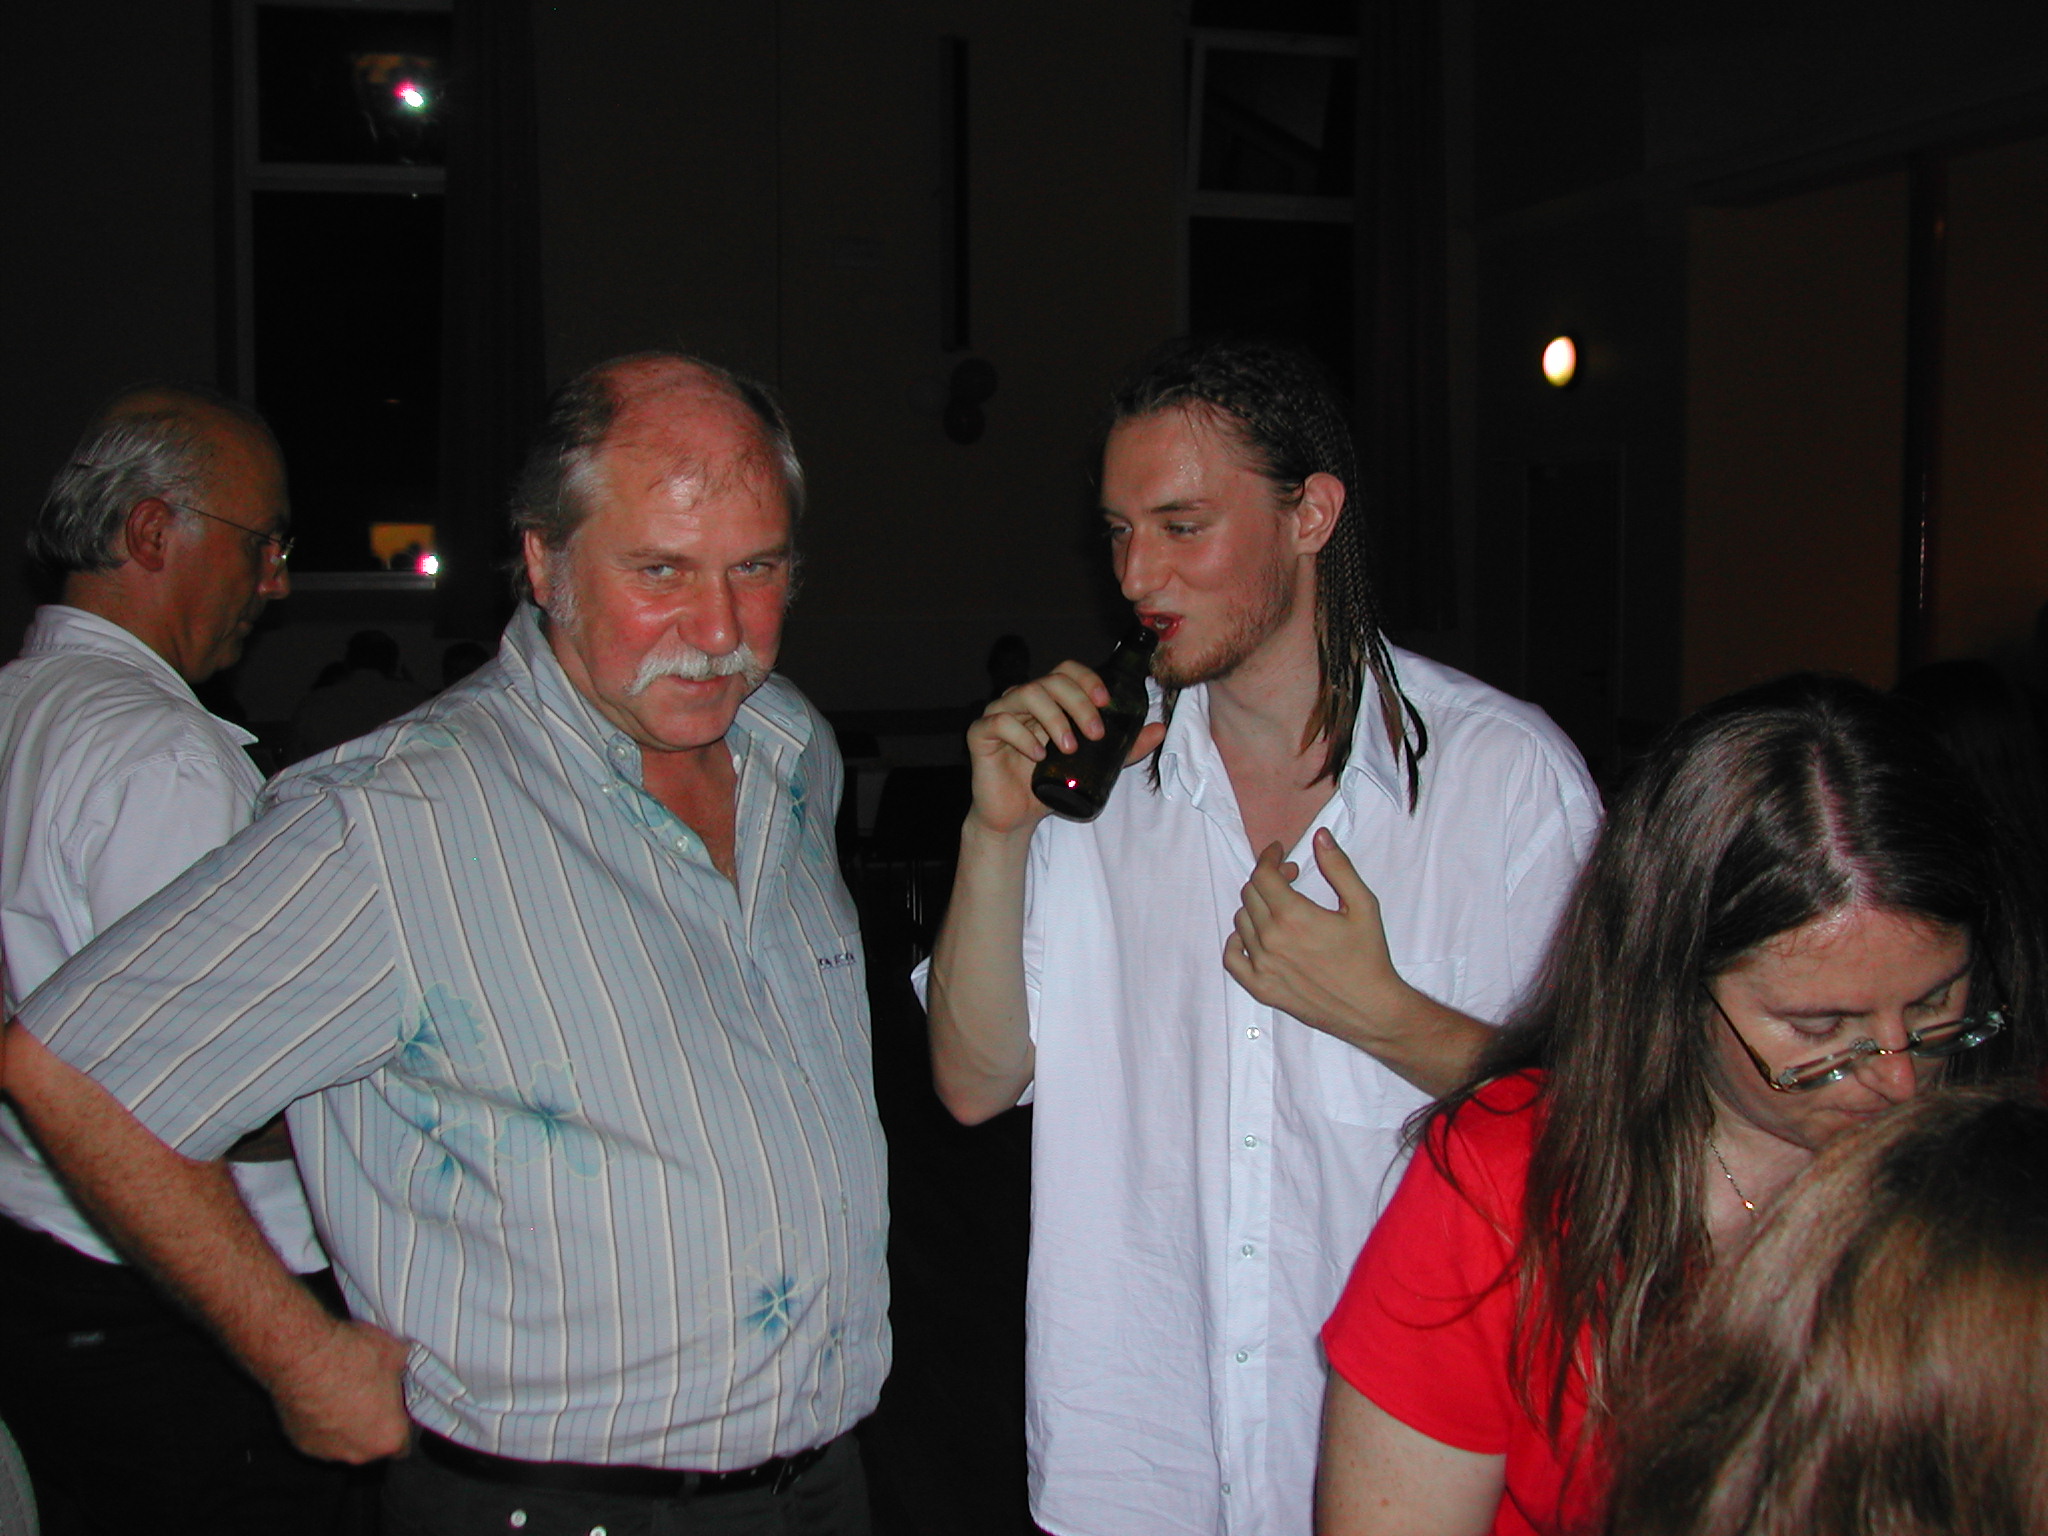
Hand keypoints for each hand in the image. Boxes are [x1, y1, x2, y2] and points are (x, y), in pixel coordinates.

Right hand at [270, 1316, 411, 1462]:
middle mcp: (357, 1454)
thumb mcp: (396, 1353)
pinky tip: (319, 1398)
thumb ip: (403, 1369)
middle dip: (372, 1425)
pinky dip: (320, 1423)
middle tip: (369, 1397)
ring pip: (342, 1444)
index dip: (400, 1425)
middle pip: (371, 1446)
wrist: (305, 1356)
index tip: (396, 1410)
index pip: (403, 1446)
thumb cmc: (354, 1357)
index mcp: (388, 1437)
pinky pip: (317, 1436)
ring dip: (344, 1426)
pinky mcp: (299, 1443)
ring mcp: (325, 1452)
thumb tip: (402, 1364)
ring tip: (342, 1395)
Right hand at [963, 661, 1163, 837]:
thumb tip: (1158, 729)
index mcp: (1048, 700)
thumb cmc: (1048, 785)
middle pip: (1051, 680)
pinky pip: (1000, 722)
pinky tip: (1037, 754)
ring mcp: (1000, 714)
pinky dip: (1021, 735)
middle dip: (1078, 702)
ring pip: (1026, 694)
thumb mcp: (1093, 765)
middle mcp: (1023, 700)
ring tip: (1069, 748)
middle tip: (1095, 732)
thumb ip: (1123, 748)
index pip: (1066, 671)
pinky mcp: (981, 735)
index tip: (1105, 701)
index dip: (1086, 679)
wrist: (1015, 818)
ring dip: (1054, 718)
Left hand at [1223, 829, 1410, 1041]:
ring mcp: (1262, 966)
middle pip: (1250, 894)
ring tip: (1280, 907)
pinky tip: (1253, 935)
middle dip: (1267, 878)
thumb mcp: (1363, 905)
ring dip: (1256, 906)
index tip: (1279, 852)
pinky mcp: (1261, 988)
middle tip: (1289, 878)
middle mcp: (1272, 939)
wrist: (1371, 1008)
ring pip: (1242, 921)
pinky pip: (1232, 957)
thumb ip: (1338, 867)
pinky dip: (1237, 940)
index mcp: (1294, 916)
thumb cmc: (1369, 956)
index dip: (1269, 858)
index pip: (1262, 875)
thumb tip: (1320, 835)